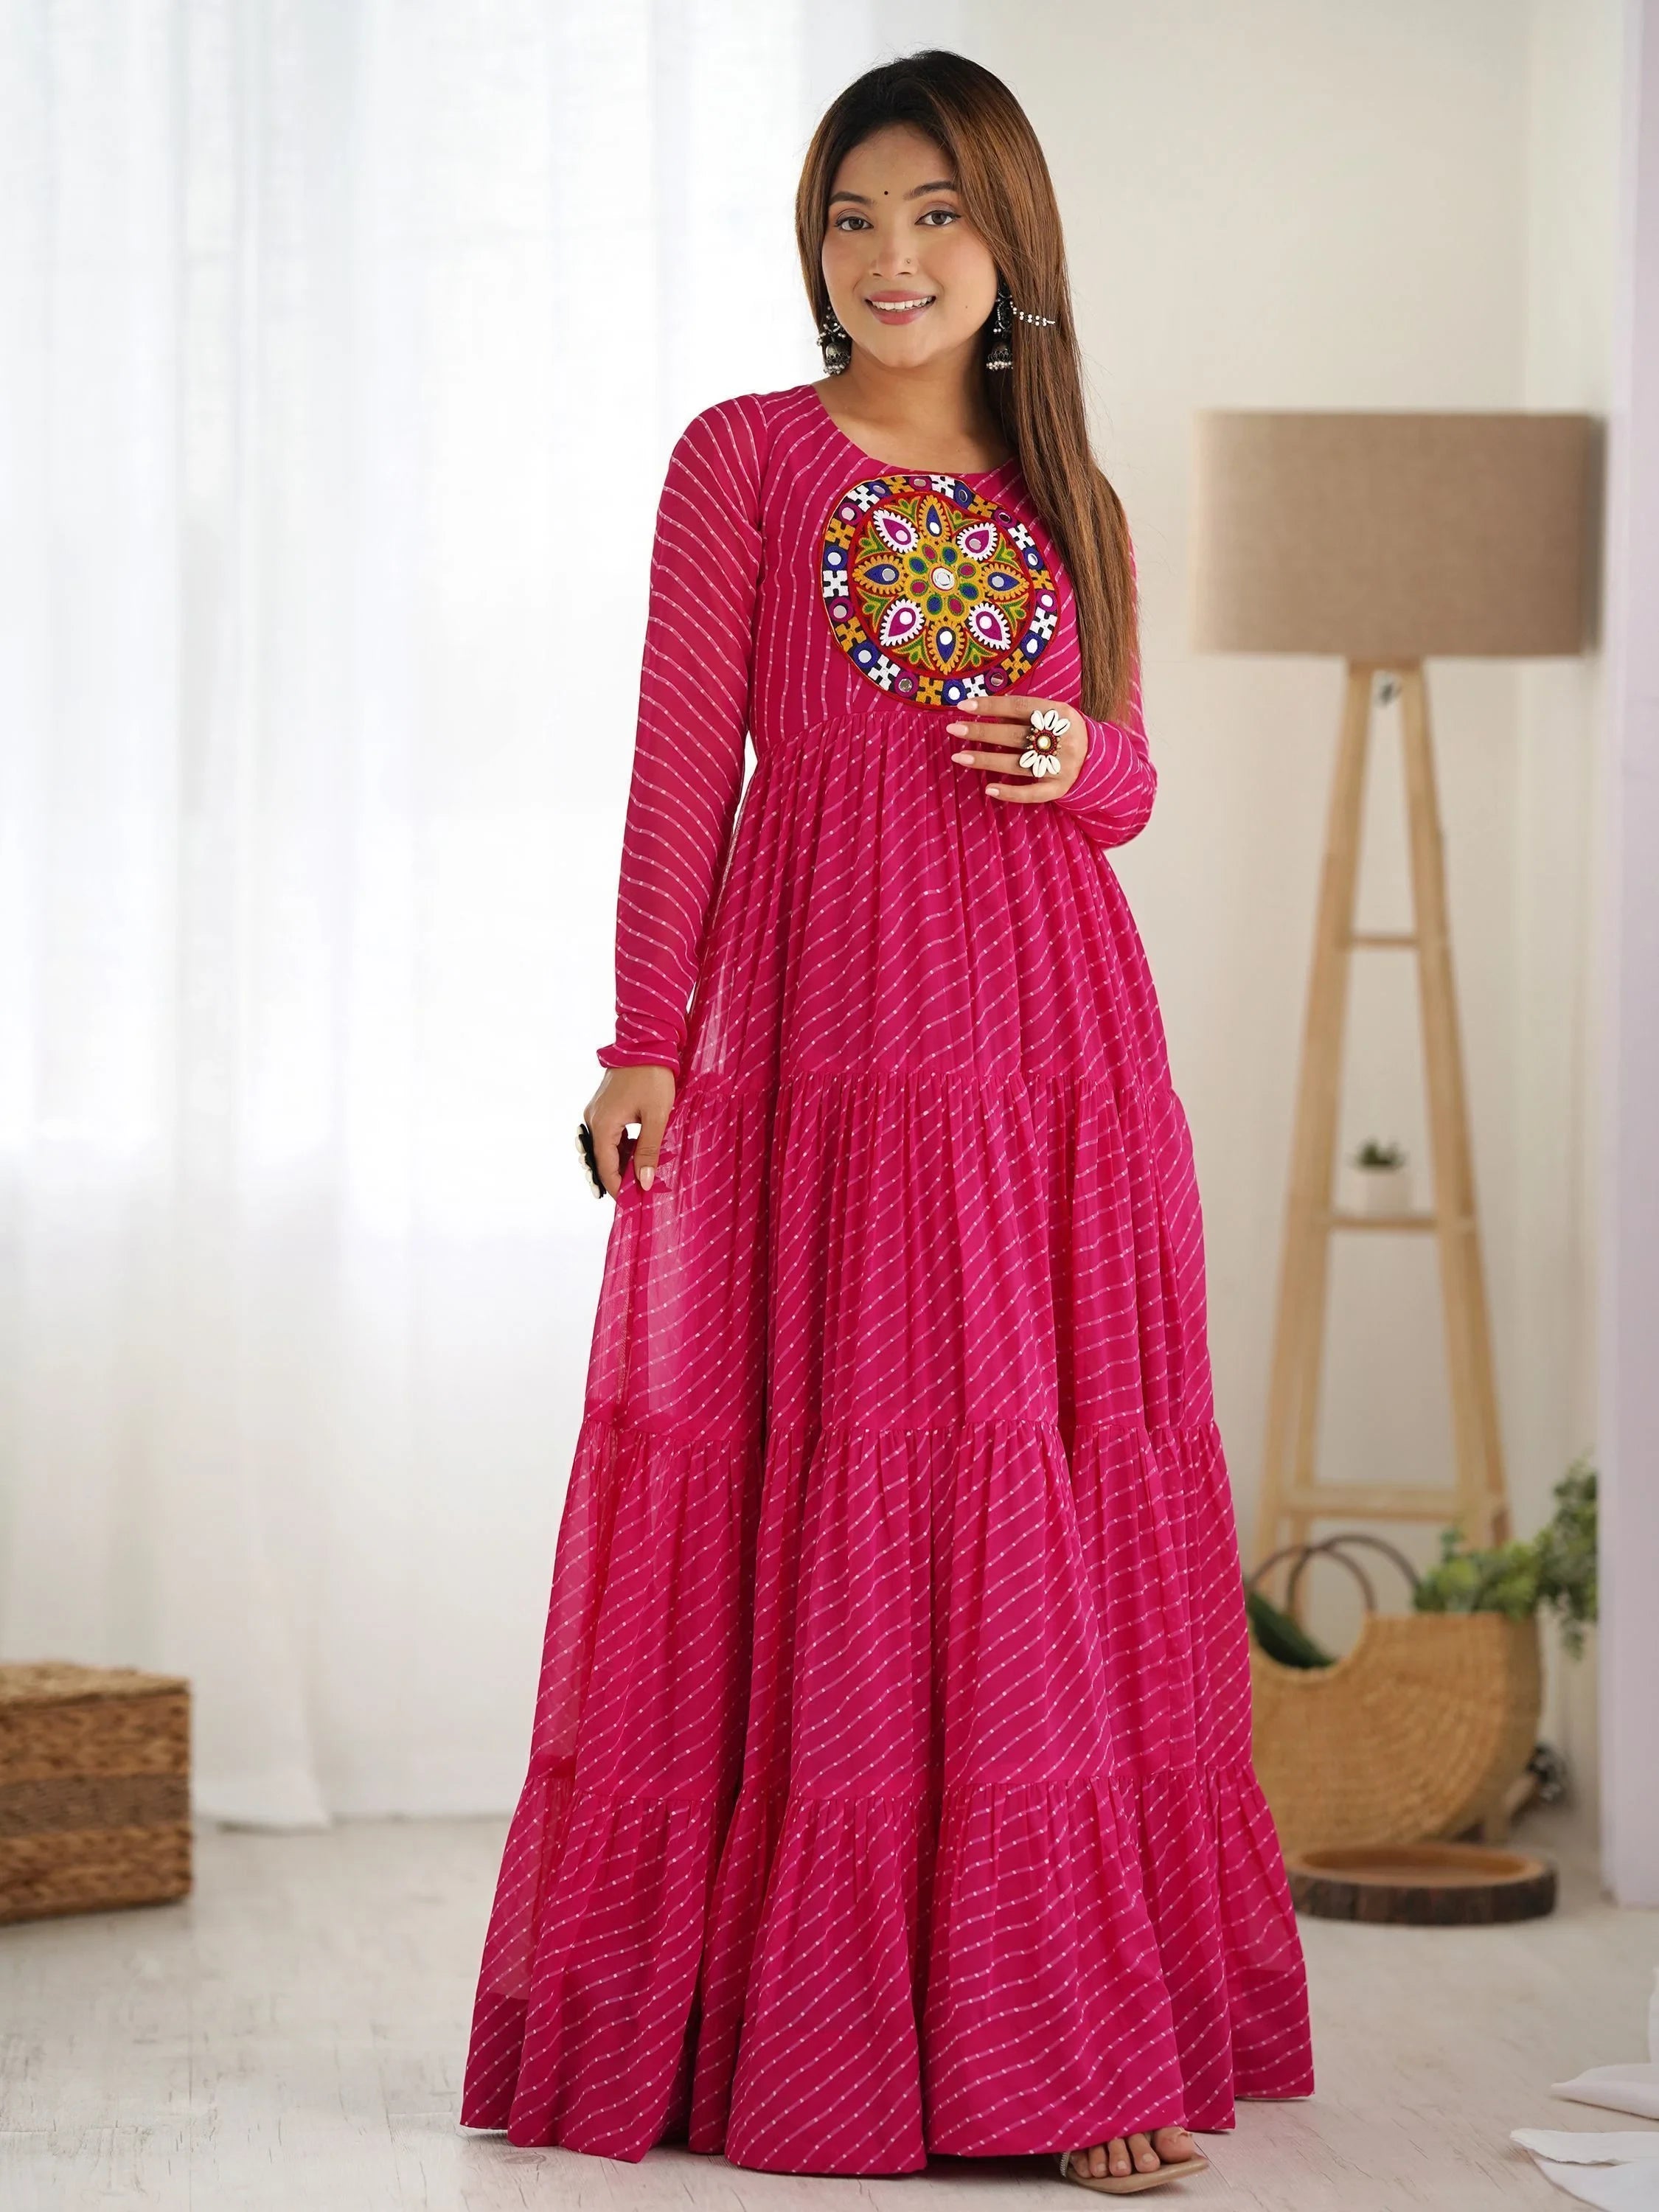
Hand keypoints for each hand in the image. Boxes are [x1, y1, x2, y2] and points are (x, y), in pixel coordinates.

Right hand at [583, 1063, 675, 1197]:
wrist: (646, 1041)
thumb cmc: (653, 1077)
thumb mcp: (656, 1117)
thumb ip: (649, 1151)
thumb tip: (644, 1182)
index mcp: (602, 1125)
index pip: (605, 1167)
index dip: (618, 1188)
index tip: (633, 1203)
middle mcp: (592, 1120)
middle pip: (600, 1160)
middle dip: (617, 1178)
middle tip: (637, 1194)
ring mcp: (596, 1112)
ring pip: (603, 1148)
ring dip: (619, 1163)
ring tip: (639, 1177)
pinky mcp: (603, 1105)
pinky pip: (607, 1134)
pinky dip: (619, 1148)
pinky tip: (636, 1154)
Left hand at [946, 693, 1086, 802]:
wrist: (1099, 758)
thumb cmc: (1065, 731)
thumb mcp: (1053, 714)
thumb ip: (1025, 712)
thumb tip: (986, 709)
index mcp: (1060, 714)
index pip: (1019, 707)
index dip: (991, 705)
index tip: (964, 706)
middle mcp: (1061, 739)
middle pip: (1014, 735)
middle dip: (981, 731)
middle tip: (953, 729)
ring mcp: (1060, 766)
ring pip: (1017, 764)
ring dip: (986, 760)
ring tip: (959, 756)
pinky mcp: (1059, 788)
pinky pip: (1032, 793)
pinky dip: (1010, 792)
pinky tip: (989, 789)